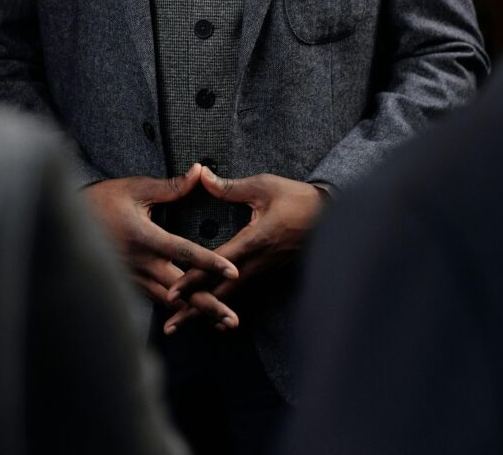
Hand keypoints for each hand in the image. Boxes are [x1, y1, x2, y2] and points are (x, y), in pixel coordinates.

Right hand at [84, 163, 239, 327]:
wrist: (65, 222)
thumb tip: (199, 172)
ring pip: (169, 301)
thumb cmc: (102, 200)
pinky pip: (155, 299)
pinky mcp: (128, 283)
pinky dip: (175, 309)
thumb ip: (171, 186)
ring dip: (195, 312)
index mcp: (145, 238)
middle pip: (181, 290)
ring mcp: (133, 277)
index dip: (210, 262)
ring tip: (220, 322)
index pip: (184, 253)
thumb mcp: (136, 189)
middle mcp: (140, 263)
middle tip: (232, 320)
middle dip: (208, 305)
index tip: (233, 271)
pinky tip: (190, 316)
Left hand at [163, 167, 326, 333]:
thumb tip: (202, 176)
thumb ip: (230, 186)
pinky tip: (214, 315)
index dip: (194, 279)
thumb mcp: (263, 186)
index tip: (173, 293)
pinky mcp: (268, 270)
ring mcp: (265, 269)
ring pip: (231, 294)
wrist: (331, 214)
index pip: (217, 264)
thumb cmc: (297, 198)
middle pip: (221, 291)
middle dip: (194, 310)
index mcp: (255, 241)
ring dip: (206, 310)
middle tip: (170, 326)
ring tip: (183, 324)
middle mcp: (258, 262)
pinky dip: (224, 303)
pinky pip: (242, 290)